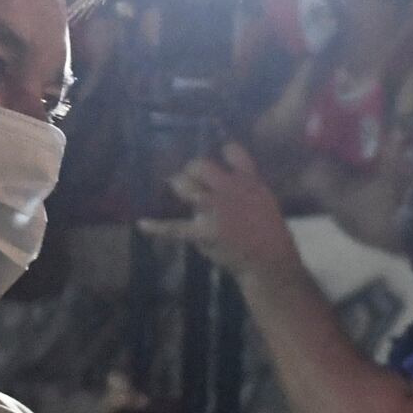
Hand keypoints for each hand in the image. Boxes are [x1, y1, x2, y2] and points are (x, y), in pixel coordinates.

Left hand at [144, 144, 300, 278]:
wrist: (270, 261)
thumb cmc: (268, 233)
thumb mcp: (264, 201)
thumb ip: (242, 189)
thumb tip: (214, 188)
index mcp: (248, 180)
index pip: (233, 151)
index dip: (223, 150)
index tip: (218, 154)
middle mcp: (231, 189)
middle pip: (201, 165)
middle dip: (192, 169)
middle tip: (188, 178)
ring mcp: (217, 209)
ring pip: (187, 187)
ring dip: (179, 185)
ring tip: (175, 187)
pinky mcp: (206, 231)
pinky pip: (176, 227)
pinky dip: (157, 227)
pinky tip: (142, 224)